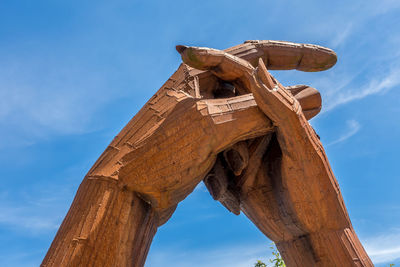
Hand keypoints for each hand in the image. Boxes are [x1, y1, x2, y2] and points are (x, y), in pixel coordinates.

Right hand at [180, 44, 372, 265]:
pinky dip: (216, 179)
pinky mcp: (236, 171)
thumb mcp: (302, 149)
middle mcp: (261, 126)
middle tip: (225, 151)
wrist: (309, 235)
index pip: (251, 80)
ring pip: (218, 139)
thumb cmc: (315, 192)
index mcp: (280, 115)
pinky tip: (225, 195)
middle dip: (216, 125)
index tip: (191, 50)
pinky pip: (216, 165)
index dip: (224, 63)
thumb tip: (260, 73)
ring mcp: (246, 148)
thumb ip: (283, 111)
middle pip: (228, 108)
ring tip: (235, 184)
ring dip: (218, 161)